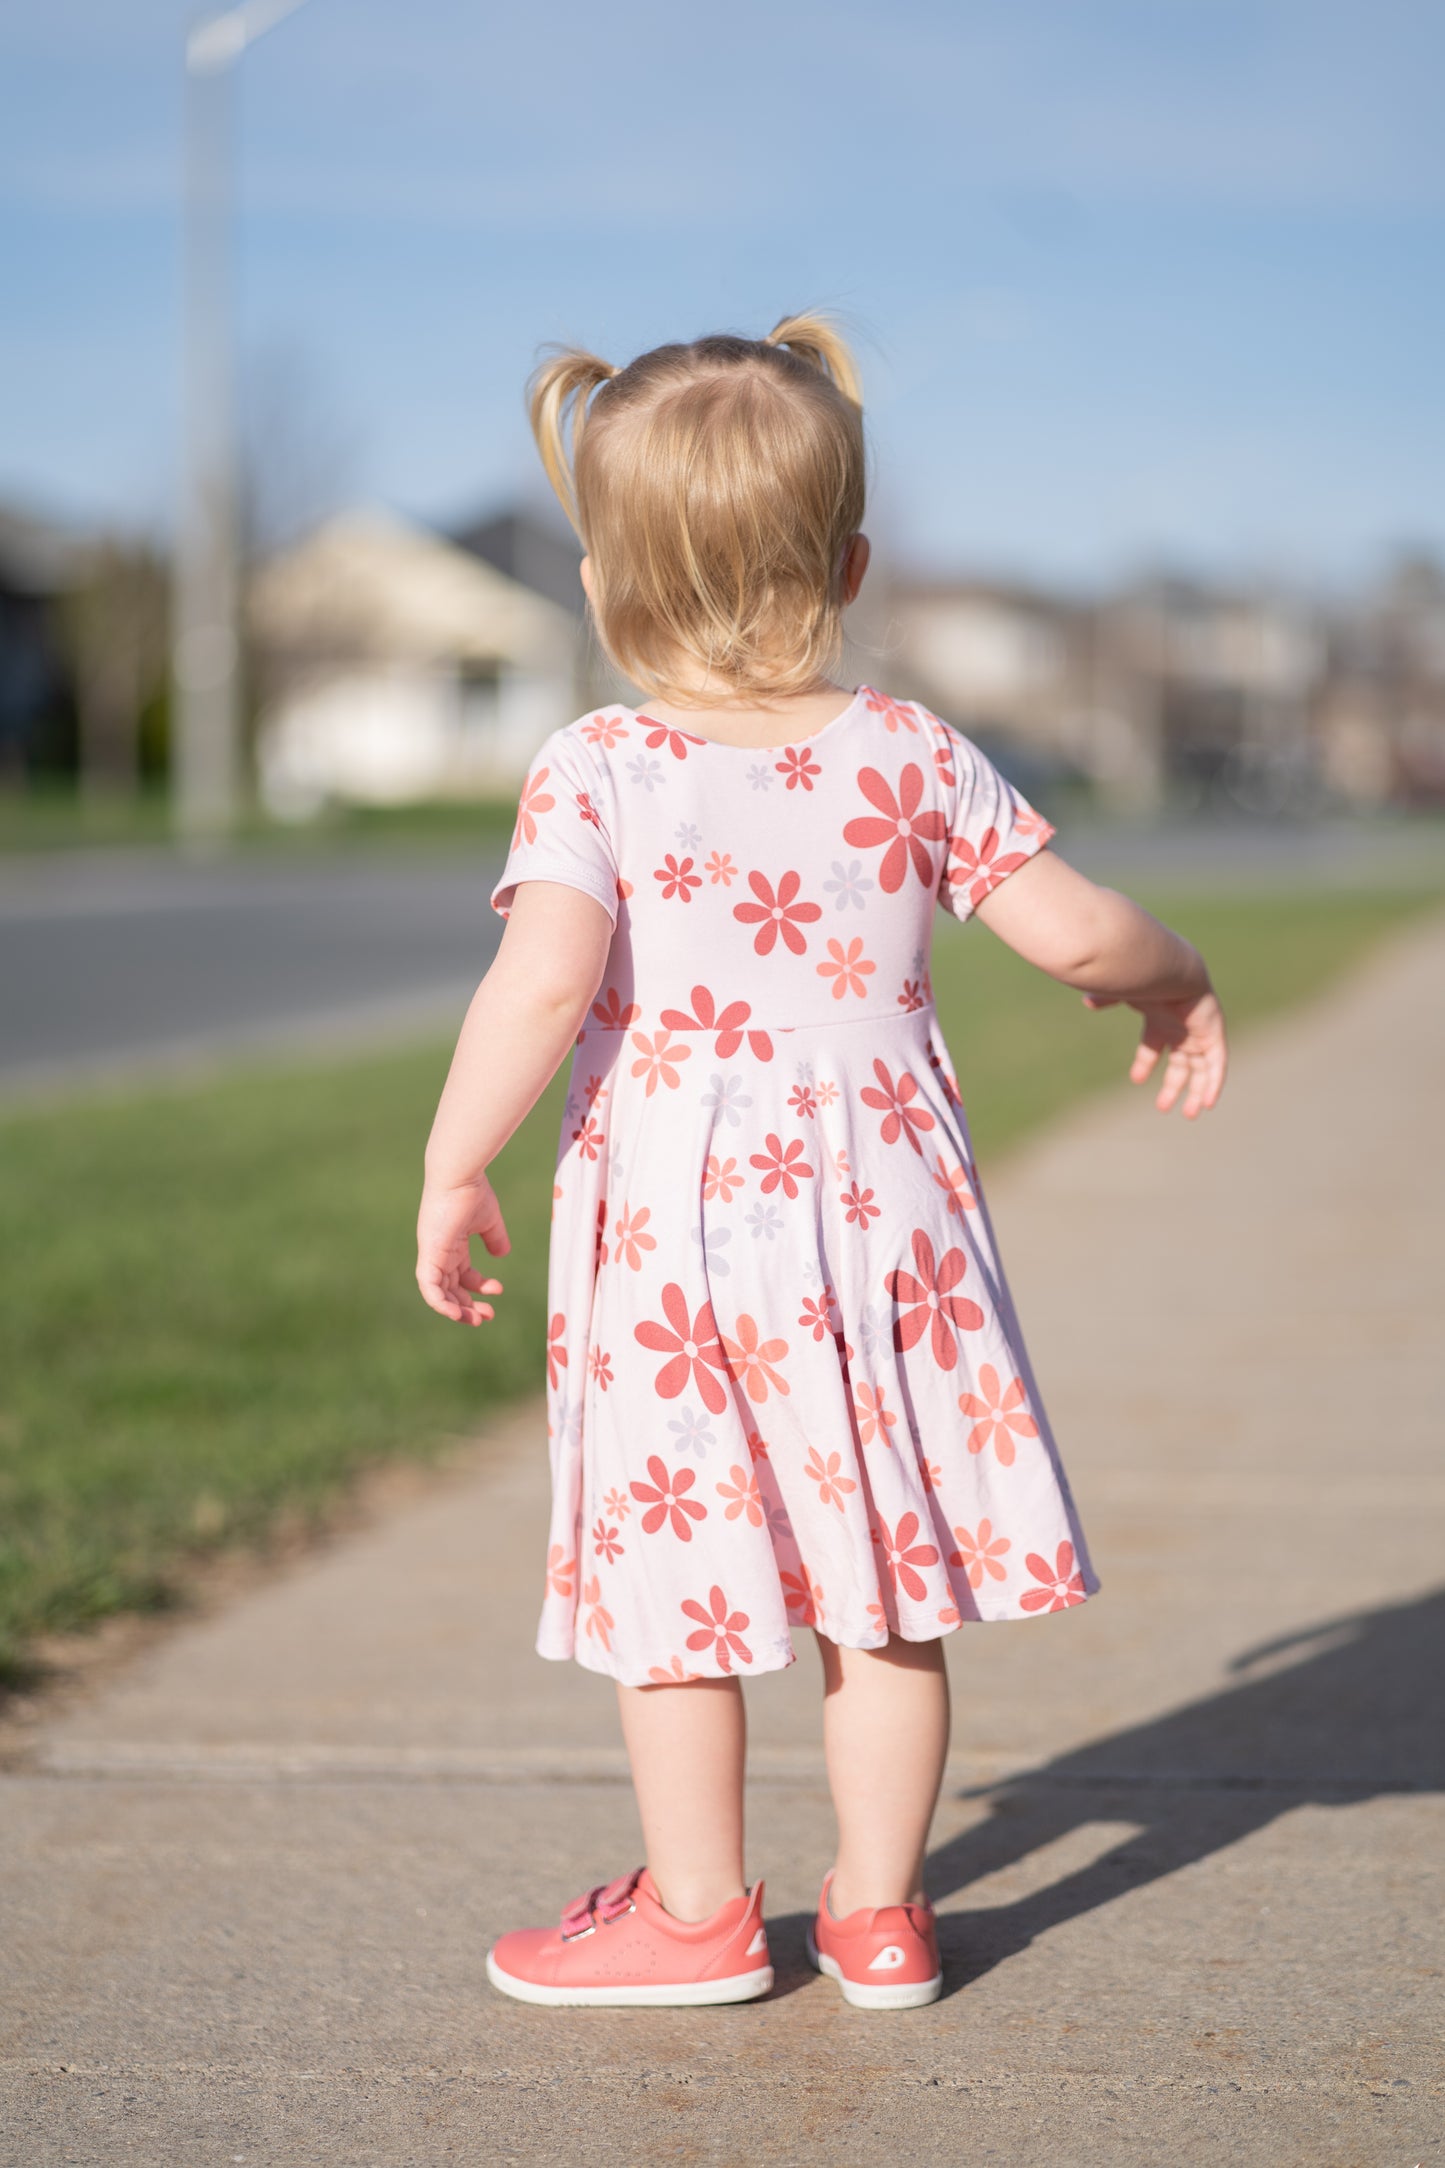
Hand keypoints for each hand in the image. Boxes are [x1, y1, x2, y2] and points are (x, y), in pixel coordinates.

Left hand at [416, 1175, 509, 1324]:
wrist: (459, 1175)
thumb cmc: (473, 1192)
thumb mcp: (488, 1220)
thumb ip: (495, 1237)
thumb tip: (503, 1254)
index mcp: (451, 1245)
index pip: (461, 1274)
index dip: (478, 1287)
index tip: (498, 1290)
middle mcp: (439, 1252)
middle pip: (450, 1288)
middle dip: (468, 1305)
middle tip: (488, 1316)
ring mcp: (432, 1254)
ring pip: (438, 1293)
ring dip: (457, 1310)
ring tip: (476, 1319)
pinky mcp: (429, 1255)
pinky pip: (429, 1287)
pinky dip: (440, 1303)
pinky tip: (457, 1313)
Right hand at [1083, 987, 1227, 1118]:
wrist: (1173, 970)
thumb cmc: (1145, 978)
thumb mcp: (1122, 993)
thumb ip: (1106, 998)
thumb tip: (1088, 1002)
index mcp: (1160, 1019)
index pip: (1153, 1046)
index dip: (1144, 1063)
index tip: (1136, 1080)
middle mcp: (1181, 1028)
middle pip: (1181, 1063)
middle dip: (1173, 1085)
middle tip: (1161, 1107)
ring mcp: (1199, 1032)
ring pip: (1201, 1068)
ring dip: (1195, 1091)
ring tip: (1188, 1114)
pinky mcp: (1214, 1035)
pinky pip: (1217, 1064)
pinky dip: (1213, 1083)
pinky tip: (1207, 1103)